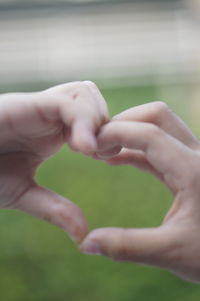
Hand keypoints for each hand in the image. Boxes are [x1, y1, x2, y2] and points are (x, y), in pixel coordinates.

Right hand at [0, 81, 107, 242]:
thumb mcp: (22, 193)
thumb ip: (53, 209)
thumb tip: (83, 234)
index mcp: (54, 131)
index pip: (94, 116)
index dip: (108, 134)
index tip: (105, 159)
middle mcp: (50, 114)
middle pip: (93, 98)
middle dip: (106, 124)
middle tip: (97, 153)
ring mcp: (39, 106)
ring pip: (85, 92)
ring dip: (94, 120)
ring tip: (85, 149)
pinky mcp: (27, 104)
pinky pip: (66, 102)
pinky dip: (81, 122)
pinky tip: (79, 147)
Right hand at [80, 101, 199, 282]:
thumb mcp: (173, 254)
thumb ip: (128, 247)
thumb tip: (86, 243)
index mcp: (194, 171)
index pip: (150, 134)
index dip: (115, 133)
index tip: (89, 146)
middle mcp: (198, 156)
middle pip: (157, 116)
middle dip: (123, 122)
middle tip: (97, 142)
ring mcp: (194, 159)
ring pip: (159, 127)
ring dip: (128, 133)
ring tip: (101, 149)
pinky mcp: (189, 167)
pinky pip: (159, 147)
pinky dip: (135, 148)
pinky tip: (115, 158)